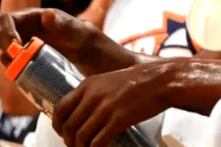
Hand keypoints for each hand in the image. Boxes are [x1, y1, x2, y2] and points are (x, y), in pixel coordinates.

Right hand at [0, 7, 122, 76]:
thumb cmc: (99, 48)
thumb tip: (46, 15)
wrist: (111, 70)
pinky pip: (18, 71)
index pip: (9, 19)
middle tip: (16, 63)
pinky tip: (28, 80)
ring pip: (9, 55)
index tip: (14, 46)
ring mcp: (34, 51)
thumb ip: (66, 25)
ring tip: (24, 71)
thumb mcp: (84, 36)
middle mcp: (34, 33)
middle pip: (4, 37)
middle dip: (5, 48)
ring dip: (10, 63)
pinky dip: (17, 75)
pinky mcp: (36, 69)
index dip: (5, 30)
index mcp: (41, 19)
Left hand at [51, 60, 171, 146]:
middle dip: (69, 141)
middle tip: (76, 146)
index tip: (62, 133)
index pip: (61, 108)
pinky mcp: (118, 120)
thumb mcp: (110, 80)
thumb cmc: (140, 80)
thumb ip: (95, 93)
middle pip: (68, 126)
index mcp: (89, 84)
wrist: (162, 80)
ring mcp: (105, 108)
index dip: (58, 125)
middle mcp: (93, 96)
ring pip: (80, 136)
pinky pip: (98, 142)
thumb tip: (84, 112)